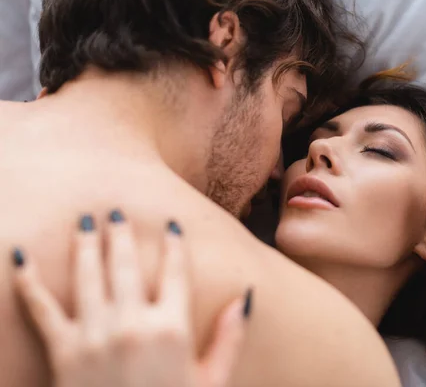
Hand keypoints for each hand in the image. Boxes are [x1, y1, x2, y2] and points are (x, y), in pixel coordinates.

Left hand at [12, 211, 250, 386]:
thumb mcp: (213, 382)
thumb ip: (230, 338)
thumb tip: (245, 298)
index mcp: (172, 329)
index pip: (175, 273)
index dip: (175, 245)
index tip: (172, 226)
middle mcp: (132, 324)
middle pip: (127, 265)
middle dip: (121, 234)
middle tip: (116, 212)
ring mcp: (94, 335)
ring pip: (88, 275)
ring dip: (86, 244)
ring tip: (86, 221)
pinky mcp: (62, 352)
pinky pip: (41, 308)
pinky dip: (28, 281)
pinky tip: (21, 256)